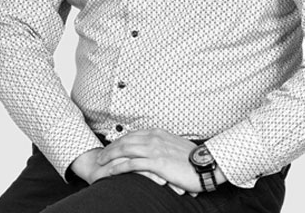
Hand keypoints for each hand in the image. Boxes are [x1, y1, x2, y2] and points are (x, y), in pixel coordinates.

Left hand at [97, 128, 222, 194]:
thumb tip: (155, 151)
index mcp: (158, 133)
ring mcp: (154, 150)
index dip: (119, 140)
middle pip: (126, 140)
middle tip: (100, 155)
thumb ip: (162, 145)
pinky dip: (119, 167)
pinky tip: (110, 172)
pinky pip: (132, 164)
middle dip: (111, 147)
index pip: (133, 134)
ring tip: (101, 162)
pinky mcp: (156, 163)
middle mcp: (154, 138)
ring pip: (125, 150)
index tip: (111, 147)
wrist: (204, 164)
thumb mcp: (174, 146)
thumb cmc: (191, 159)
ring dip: (110, 155)